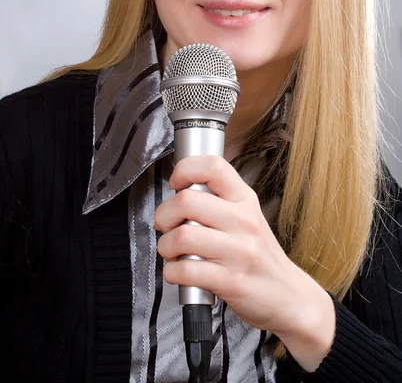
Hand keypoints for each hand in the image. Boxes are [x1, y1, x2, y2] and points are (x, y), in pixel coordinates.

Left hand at [154, 155, 334, 369]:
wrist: (288, 295)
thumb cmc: (259, 255)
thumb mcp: (248, 217)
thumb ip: (219, 201)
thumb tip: (179, 192)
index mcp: (245, 200)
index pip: (213, 166)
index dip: (185, 169)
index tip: (176, 184)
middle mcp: (243, 221)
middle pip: (186, 201)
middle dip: (164, 214)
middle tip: (166, 225)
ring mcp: (239, 251)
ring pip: (182, 236)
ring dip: (166, 246)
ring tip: (172, 252)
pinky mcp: (231, 281)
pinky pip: (185, 271)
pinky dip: (172, 272)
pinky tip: (179, 272)